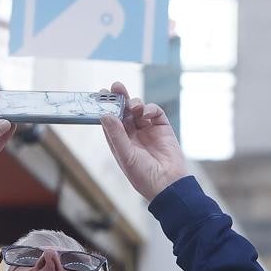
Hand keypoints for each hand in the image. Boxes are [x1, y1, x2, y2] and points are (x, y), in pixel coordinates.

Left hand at [100, 82, 187, 200]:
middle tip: (116, 87)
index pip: (110, 120)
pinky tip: (146, 113)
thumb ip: (116, 134)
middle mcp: (132, 134)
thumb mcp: (126, 155)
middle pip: (123, 111)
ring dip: (135, 104)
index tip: (101, 94)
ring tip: (134, 105)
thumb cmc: (144, 175)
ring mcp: (147, 130)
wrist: (168, 183)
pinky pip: (154, 112)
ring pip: (138, 109)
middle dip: (120, 98)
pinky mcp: (162, 128)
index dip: (105, 107)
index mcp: (119, 141)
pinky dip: (150, 109)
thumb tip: (105, 114)